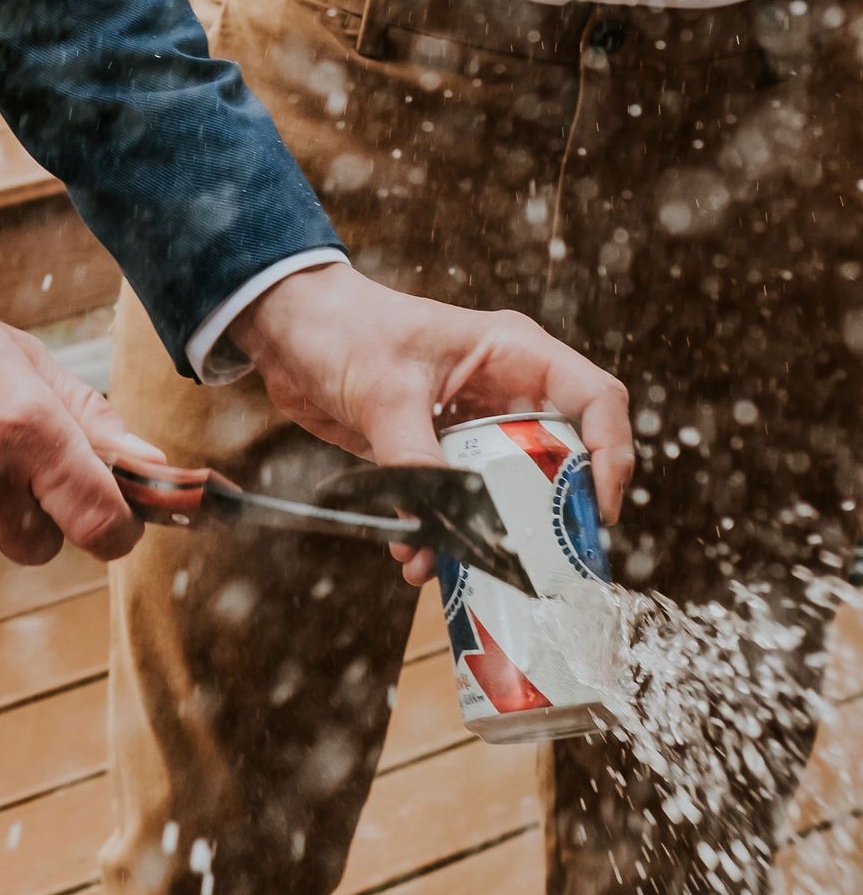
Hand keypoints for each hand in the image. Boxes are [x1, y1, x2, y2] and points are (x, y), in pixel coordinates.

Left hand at [232, 267, 632, 585]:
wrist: (285, 330)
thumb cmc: (340, 328)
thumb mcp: (383, 391)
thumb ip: (414, 454)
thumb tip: (434, 523)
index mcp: (514, 354)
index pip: (595, 401)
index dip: (610, 456)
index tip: (598, 510)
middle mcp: (505, 391)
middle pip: (560, 460)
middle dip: (547, 515)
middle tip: (538, 563)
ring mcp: (471, 424)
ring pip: (504, 492)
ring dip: (482, 534)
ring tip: (448, 566)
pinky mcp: (435, 451)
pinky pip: (455, 501)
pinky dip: (438, 533)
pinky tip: (411, 557)